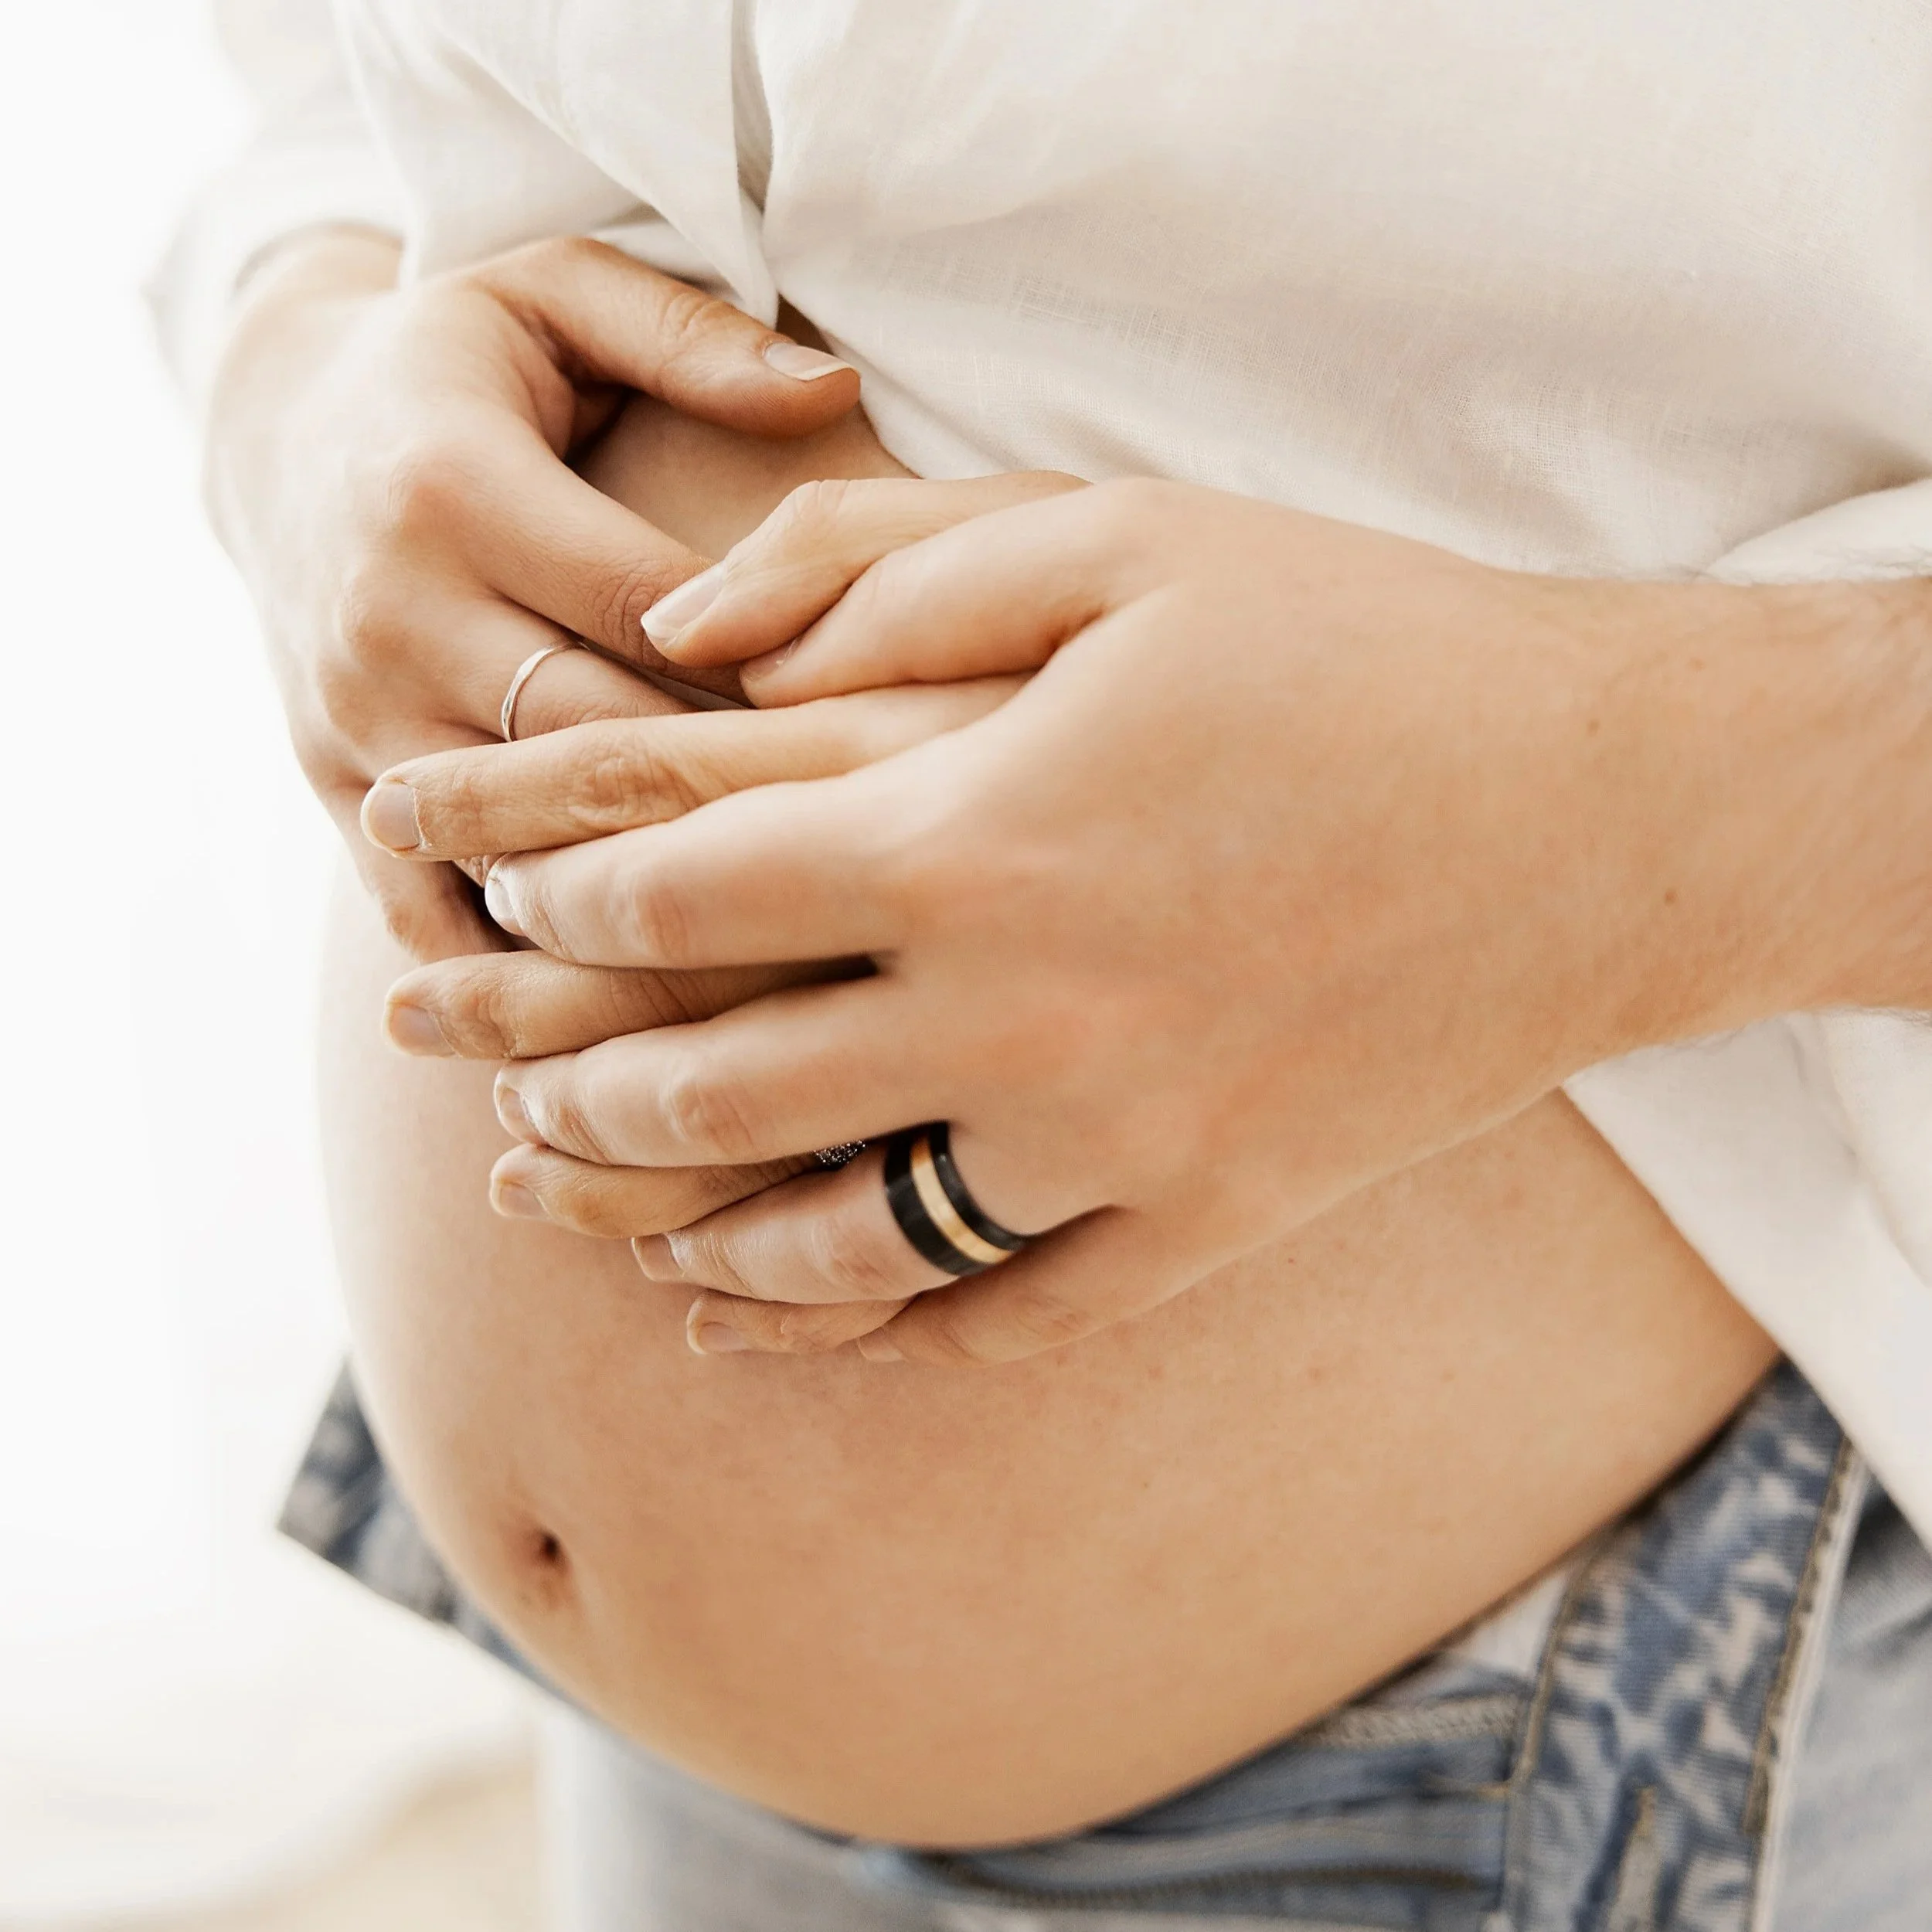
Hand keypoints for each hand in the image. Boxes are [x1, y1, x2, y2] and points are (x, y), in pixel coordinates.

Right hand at [205, 230, 863, 956]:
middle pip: (594, 741)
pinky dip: (527, 964)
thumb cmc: (453, 365)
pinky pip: (429, 908)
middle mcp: (390, 615)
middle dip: (733, 792)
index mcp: (453, 487)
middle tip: (873, 839)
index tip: (890, 711)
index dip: (776, 666)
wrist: (275, 438)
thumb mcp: (553, 293)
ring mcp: (353, 716)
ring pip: (520, 843)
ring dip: (648, 896)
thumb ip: (692, 337)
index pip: (649, 607)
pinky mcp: (330, 785)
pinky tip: (637, 993)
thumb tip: (840, 391)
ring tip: (785, 937)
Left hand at [472, 478, 1854, 1363]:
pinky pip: (991, 1313)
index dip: (551, 889)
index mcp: (980, 835)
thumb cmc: (1364, 647)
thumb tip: (677, 629)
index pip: (681, 889)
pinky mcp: (1204, 1226)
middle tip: (481, 1057)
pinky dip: (862, 1326)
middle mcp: (1022, 1019)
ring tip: (571, 1207)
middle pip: (713, 1084)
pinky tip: (772, 1323)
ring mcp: (1114, 1150)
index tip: (491, 883)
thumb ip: (875, 565)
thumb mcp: (1119, 537)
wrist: (1614, 817)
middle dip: (565, 1073)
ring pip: (825, 1237)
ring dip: (672, 1228)